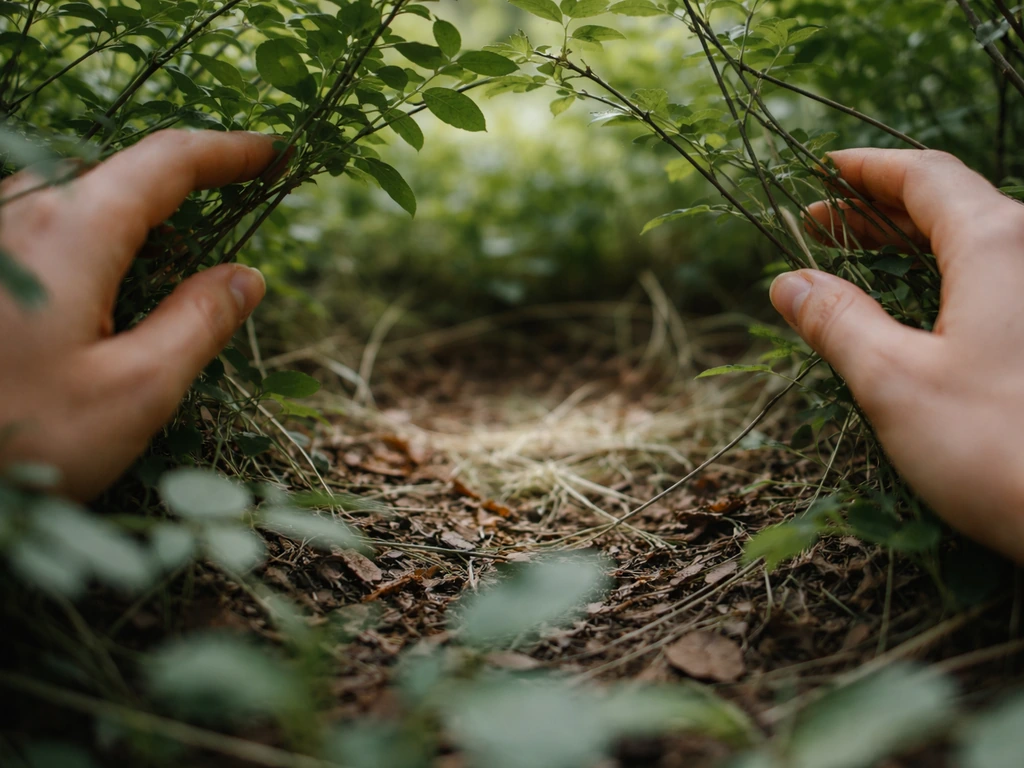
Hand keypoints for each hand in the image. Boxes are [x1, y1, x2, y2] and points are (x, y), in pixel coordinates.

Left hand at [0, 130, 277, 498]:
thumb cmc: (20, 442)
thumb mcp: (135, 390)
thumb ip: (199, 323)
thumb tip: (247, 278)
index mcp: (72, 231)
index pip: (167, 163)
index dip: (229, 152)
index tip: (274, 152)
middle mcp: (19, 211)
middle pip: (119, 171)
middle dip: (185, 177)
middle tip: (238, 193)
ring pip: (79, 196)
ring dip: (138, 208)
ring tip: (182, 240)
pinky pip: (44, 223)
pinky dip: (97, 234)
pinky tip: (108, 278)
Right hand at [770, 148, 1023, 562]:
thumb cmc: (1000, 450)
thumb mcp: (895, 382)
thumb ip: (839, 322)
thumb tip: (789, 283)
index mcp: (997, 243)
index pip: (925, 176)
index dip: (868, 170)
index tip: (824, 169)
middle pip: (953, 203)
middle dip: (881, 207)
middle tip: (822, 222)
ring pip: (978, 242)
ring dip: (912, 242)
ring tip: (860, 258)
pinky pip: (998, 279)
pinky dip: (946, 275)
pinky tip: (920, 307)